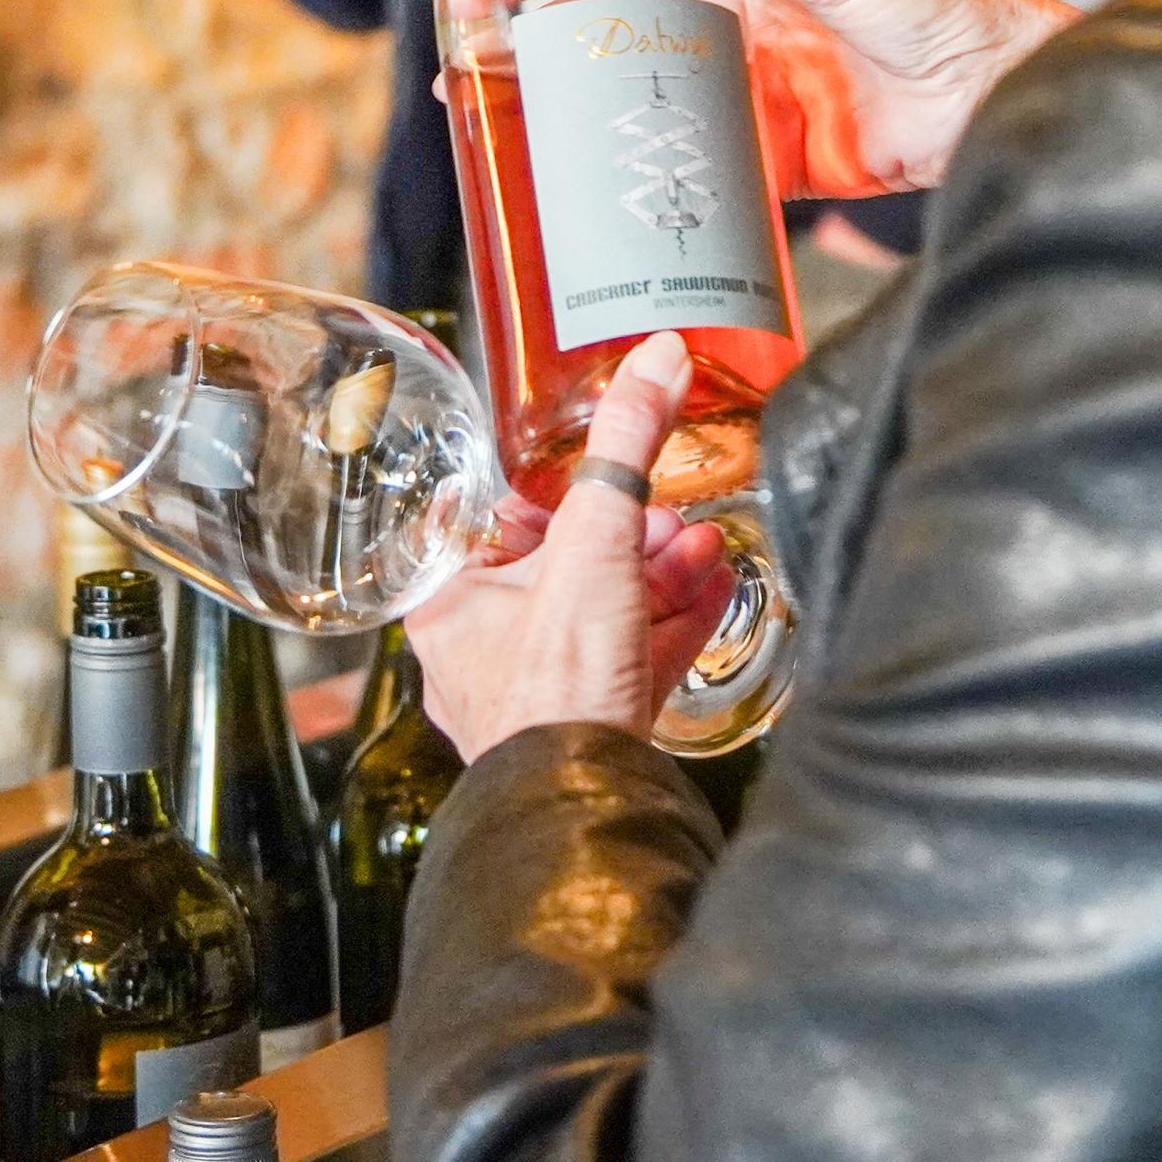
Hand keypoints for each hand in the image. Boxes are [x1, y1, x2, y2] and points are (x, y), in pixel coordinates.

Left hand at [406, 335, 736, 761]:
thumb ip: (627, 446)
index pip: (492, 522)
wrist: (590, 802)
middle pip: (558, 567)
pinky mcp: (583, 730)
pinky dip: (668, 627)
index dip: (555, 492)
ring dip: (657, 577)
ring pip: (597, 615)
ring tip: (703, 549)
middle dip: (629, 536)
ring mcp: (531, 696)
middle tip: (668, 517)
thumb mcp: (595, 541)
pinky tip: (713, 596)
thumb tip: (658, 359)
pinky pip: (625, 663)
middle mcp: (478, 652)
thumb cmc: (557, 688)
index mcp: (448, 602)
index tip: (602, 475)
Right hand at [445, 0, 1075, 198]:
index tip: (472, 0)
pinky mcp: (768, 171)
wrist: (1008, 89)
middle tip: (461, 92)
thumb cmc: (938, 1)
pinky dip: (644, 203)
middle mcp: (718, 33)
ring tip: (507, 165)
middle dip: (524, 59)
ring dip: (571, 135)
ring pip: (631, 117)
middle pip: (599, 40)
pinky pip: (688, 186)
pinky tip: (601, 226)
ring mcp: (737, 103)